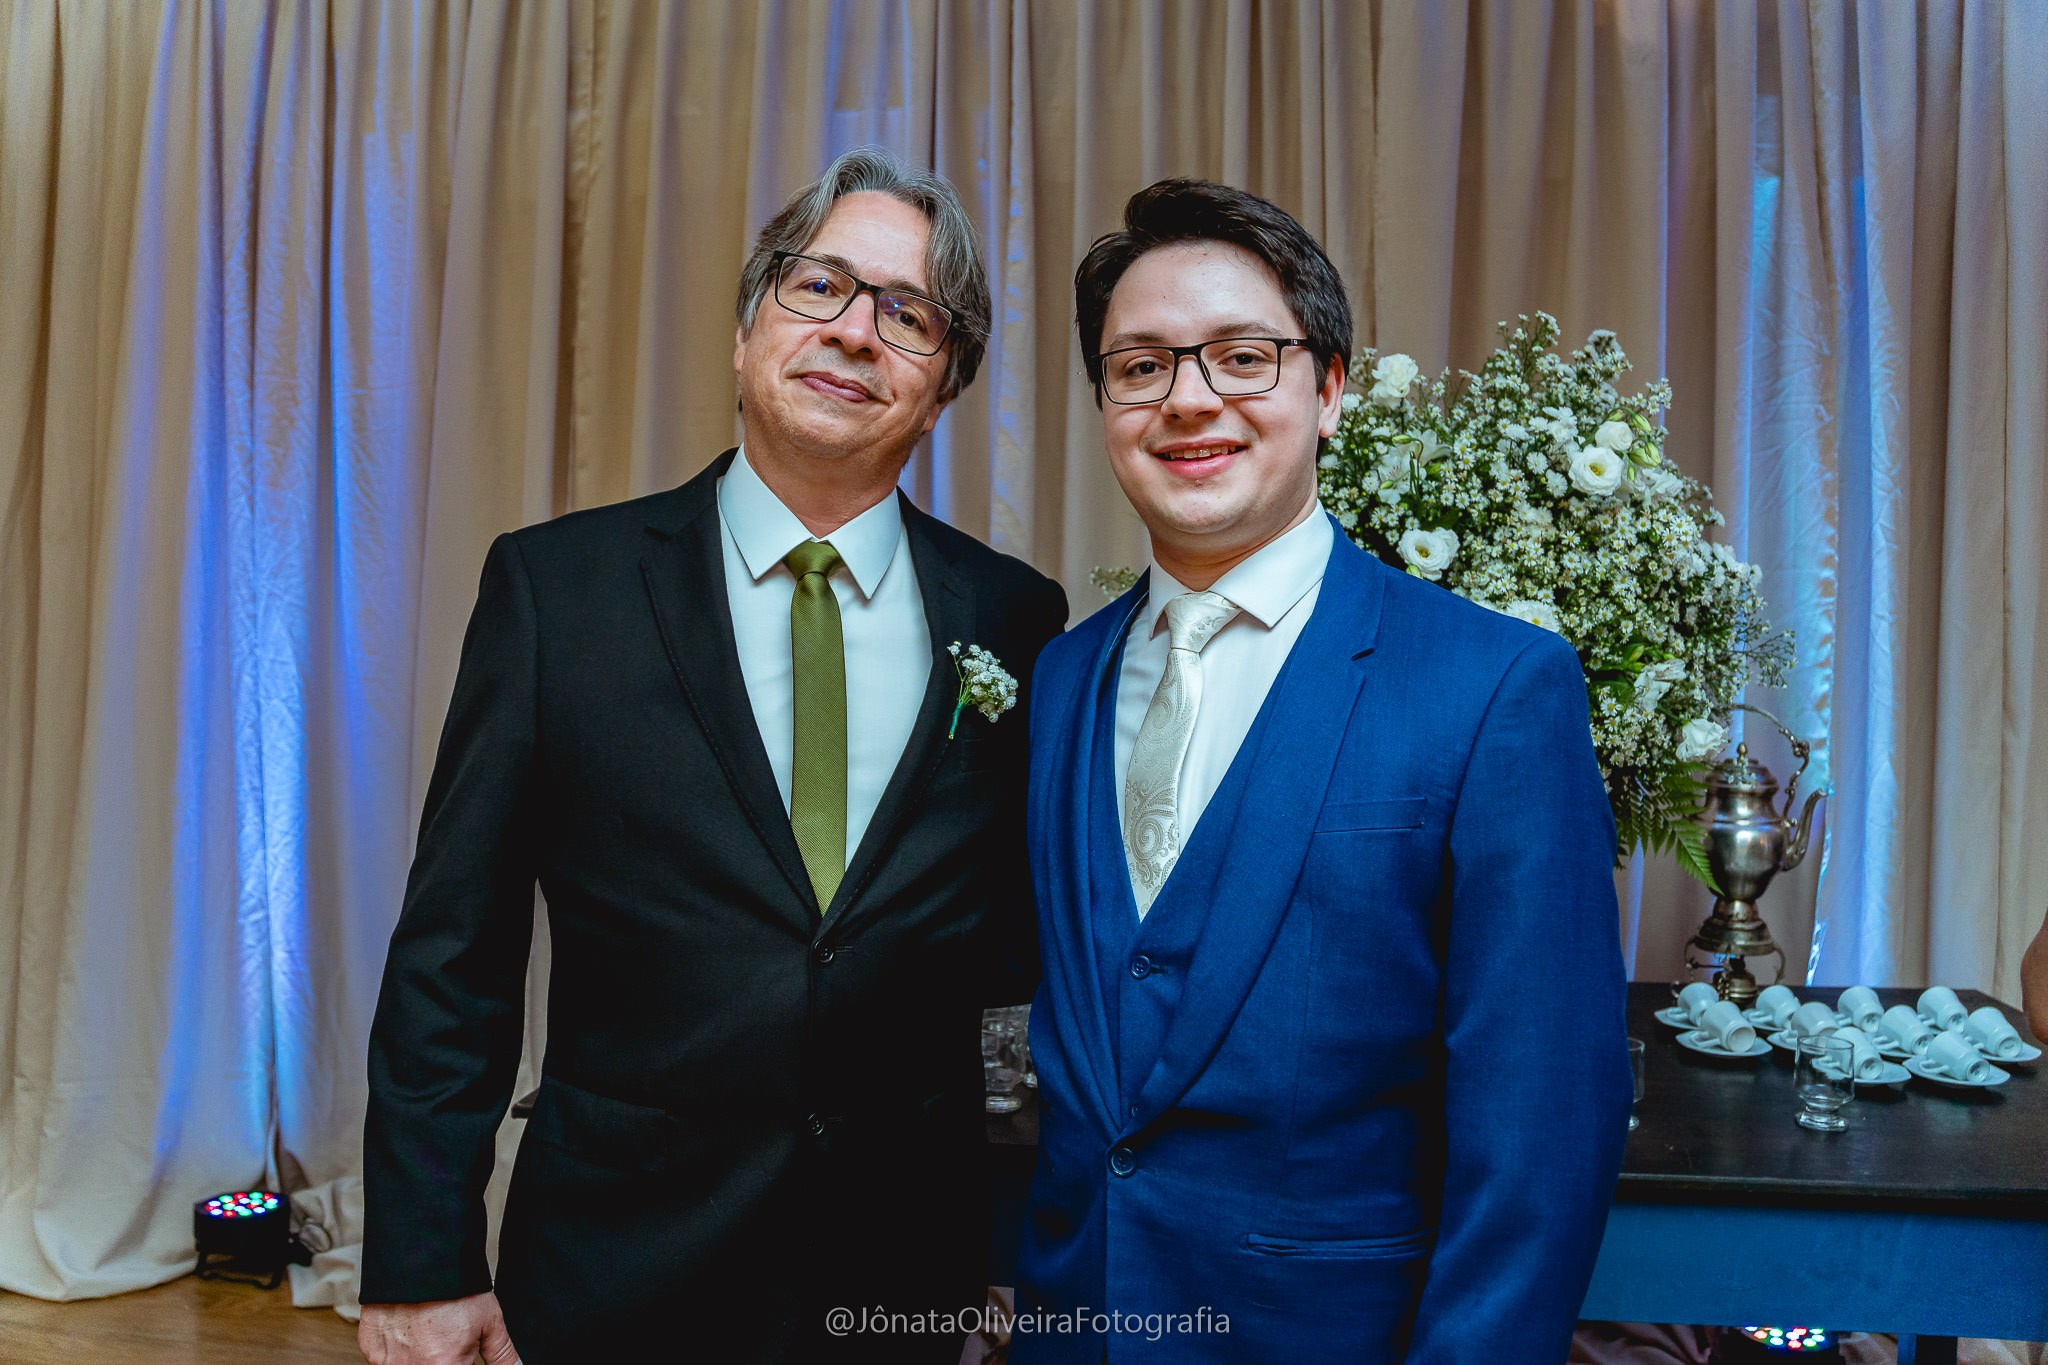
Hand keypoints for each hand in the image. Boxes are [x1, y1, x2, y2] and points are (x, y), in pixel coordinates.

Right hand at [359, 1292, 519, 1364]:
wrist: (418, 1257)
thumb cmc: (455, 1288)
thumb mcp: (489, 1321)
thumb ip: (501, 1355)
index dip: (461, 1361)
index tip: (462, 1354)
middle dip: (442, 1358)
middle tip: (445, 1337)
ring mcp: (388, 1363)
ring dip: (420, 1356)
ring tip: (430, 1333)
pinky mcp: (371, 1351)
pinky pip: (386, 1361)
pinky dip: (399, 1351)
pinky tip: (411, 1330)